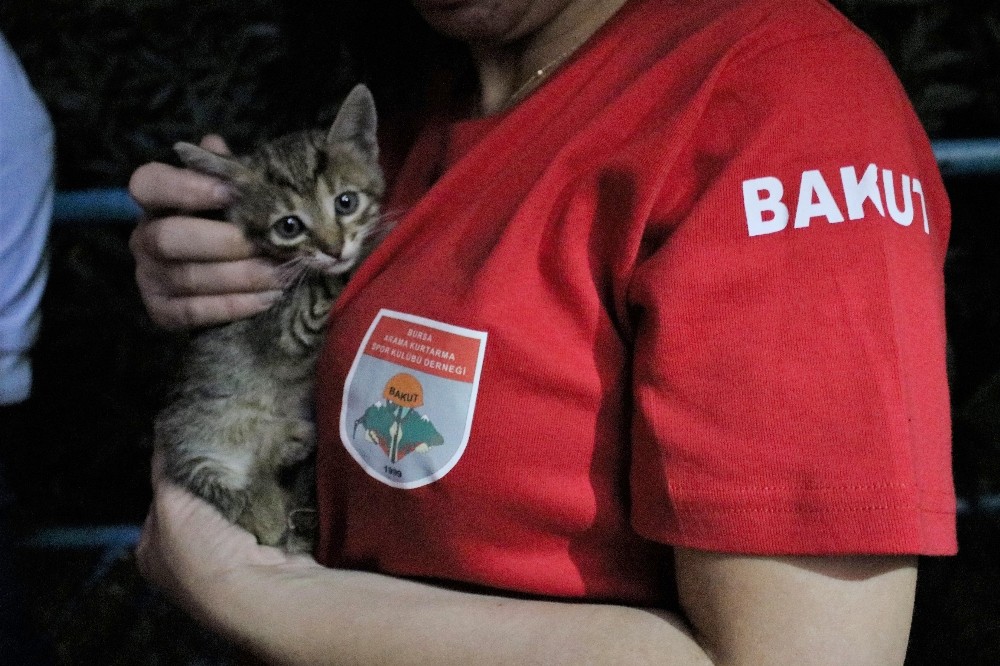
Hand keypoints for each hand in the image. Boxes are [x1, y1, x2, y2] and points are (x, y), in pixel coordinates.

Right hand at [128, 135, 282, 329]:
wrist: (224, 284)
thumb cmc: (230, 229)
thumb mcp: (231, 200)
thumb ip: (226, 175)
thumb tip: (216, 145)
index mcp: (157, 202)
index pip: (148, 184)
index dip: (186, 186)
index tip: (233, 191)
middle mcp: (144, 238)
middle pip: (169, 237)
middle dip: (225, 243)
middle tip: (269, 245)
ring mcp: (149, 277)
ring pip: (188, 277)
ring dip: (242, 277)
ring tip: (283, 274)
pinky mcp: (160, 311)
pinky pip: (194, 312)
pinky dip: (235, 306)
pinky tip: (267, 298)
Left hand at [135, 451, 315, 628]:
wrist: (257, 592)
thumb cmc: (202, 554)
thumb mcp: (170, 505)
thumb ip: (166, 472)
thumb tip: (164, 436)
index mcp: (153, 555)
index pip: (160, 503)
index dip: (174, 477)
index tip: (192, 454)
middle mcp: (185, 564)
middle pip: (197, 508)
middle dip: (210, 485)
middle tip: (224, 460)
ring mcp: (225, 564)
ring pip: (229, 513)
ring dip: (239, 495)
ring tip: (247, 472)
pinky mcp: (260, 559)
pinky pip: (258, 520)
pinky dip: (261, 506)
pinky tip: (265, 491)